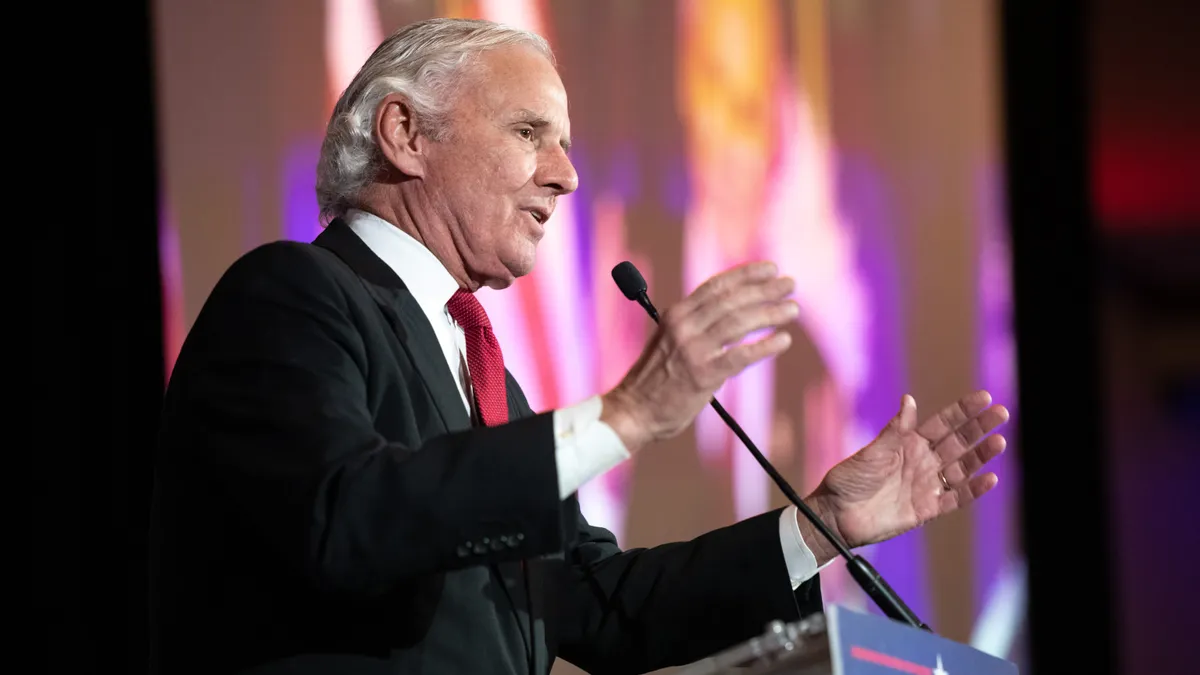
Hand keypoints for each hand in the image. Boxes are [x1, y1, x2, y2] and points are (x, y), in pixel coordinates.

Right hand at [601, 261, 796, 452]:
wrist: (634, 410)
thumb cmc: (656, 379)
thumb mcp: (671, 340)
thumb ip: (699, 326)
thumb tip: (739, 314)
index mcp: (676, 315)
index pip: (716, 286)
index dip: (746, 274)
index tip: (771, 269)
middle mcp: (683, 326)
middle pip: (732, 300)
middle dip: (765, 290)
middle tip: (791, 285)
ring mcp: (692, 350)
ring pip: (739, 322)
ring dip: (770, 313)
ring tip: (792, 310)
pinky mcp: (702, 375)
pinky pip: (740, 356)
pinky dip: (765, 346)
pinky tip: (783, 340)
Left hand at [803, 391, 1008, 561]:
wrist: (835, 515)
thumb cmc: (848, 480)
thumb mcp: (871, 452)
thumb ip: (895, 431)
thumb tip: (909, 400)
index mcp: (909, 443)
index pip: (943, 423)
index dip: (964, 411)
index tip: (985, 397)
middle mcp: (923, 462)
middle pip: (959, 442)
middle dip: (980, 427)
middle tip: (1003, 413)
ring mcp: (927, 485)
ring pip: (962, 468)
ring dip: (982, 455)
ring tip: (1000, 441)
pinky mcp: (926, 509)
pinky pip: (955, 498)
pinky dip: (973, 490)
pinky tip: (990, 478)